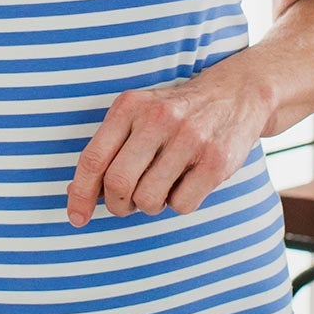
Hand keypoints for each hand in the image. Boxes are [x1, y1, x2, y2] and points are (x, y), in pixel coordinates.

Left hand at [65, 62, 269, 226]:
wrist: (236, 95)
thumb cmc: (176, 115)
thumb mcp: (138, 115)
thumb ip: (109, 148)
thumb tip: (77, 195)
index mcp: (130, 106)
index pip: (92, 159)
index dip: (80, 195)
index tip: (77, 218)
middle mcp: (157, 118)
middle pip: (118, 183)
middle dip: (117, 204)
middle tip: (127, 203)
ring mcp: (189, 139)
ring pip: (148, 199)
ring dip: (150, 205)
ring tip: (162, 187)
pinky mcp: (215, 161)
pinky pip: (181, 205)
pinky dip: (179, 204)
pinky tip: (186, 184)